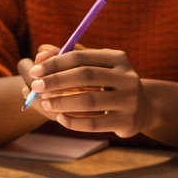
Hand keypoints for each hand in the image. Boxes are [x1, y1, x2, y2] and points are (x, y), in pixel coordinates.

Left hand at [23, 46, 145, 137]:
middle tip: (36, 87)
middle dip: (56, 81)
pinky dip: (74, 122)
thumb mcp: (94, 67)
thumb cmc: (109, 84)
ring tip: (45, 103)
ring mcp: (129, 100)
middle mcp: (127, 77)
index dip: (55, 63)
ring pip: (89, 100)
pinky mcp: (127, 122)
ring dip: (62, 102)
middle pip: (85, 76)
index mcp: (117, 58)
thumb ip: (67, 59)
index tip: (35, 71)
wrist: (143, 109)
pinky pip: (95, 123)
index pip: (81, 56)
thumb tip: (40, 54)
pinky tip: (60, 118)